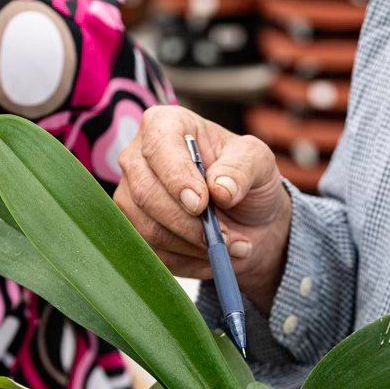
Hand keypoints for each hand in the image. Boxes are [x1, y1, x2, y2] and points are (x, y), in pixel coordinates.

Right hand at [114, 105, 291, 311]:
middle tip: (225, 237)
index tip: (201, 204)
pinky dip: (189, 262)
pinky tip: (212, 256)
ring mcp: (131, 197)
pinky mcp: (135, 232)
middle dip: (188, 224)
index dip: (177, 178)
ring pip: (148, 229)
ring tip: (230, 246)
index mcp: (166, 125)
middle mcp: (138, 158)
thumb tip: (220, 189)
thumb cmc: (247, 180)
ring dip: (193, 246)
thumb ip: (242, 168)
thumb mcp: (259, 163)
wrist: (247, 220)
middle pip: (145, 194)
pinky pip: (154, 255)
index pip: (158, 148)